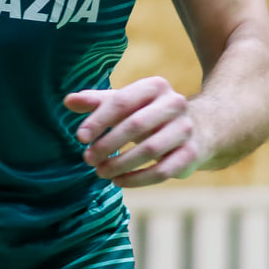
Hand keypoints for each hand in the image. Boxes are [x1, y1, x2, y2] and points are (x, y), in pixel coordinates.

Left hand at [64, 77, 205, 187]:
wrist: (200, 127)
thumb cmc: (150, 114)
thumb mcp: (126, 103)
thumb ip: (97, 102)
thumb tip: (68, 101)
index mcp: (155, 86)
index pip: (122, 101)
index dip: (99, 120)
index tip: (80, 137)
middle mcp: (174, 104)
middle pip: (136, 125)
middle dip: (108, 144)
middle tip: (88, 158)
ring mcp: (186, 129)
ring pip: (150, 151)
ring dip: (120, 164)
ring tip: (100, 172)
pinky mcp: (192, 154)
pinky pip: (163, 171)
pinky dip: (137, 179)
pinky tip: (119, 181)